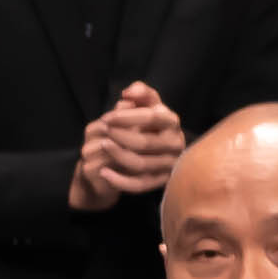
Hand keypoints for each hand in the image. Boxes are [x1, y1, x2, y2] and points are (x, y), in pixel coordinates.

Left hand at [69, 79, 184, 205]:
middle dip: (120, 136)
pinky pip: (140, 185)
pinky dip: (120, 181)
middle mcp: (175, 144)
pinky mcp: (161, 182)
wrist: (157, 148)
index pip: (152, 118)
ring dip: (118, 156)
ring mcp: (169, 164)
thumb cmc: (148, 122)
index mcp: (172, 123)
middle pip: (145, 142)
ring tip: (102, 146)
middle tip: (104, 131)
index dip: (127, 117)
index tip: (106, 118)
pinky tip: (103, 173)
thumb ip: (141, 93)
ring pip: (141, 165)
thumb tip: (128, 93)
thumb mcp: (147, 104)